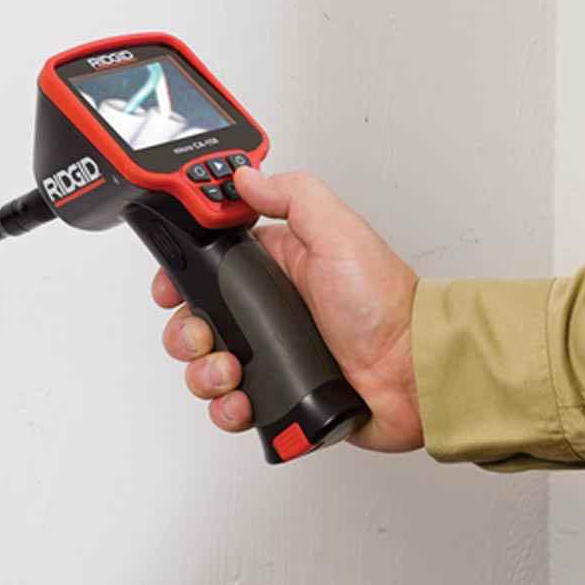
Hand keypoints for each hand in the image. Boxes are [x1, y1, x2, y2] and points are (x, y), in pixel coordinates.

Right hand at [152, 167, 423, 451]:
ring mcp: (271, 356)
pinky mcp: (279, 396)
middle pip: (196, 320)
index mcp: (276, 268)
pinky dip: (226, 408)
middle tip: (204, 335)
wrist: (413, 373)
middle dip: (186, 331)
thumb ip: (292, 196)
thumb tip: (246, 176)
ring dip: (203, 373)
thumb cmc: (386, 304)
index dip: (181, 274)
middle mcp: (267, 312)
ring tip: (229, 373)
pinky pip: (232, 406)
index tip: (172, 284)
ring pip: (207, 366)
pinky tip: (242, 401)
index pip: (208, 265)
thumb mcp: (339, 232)